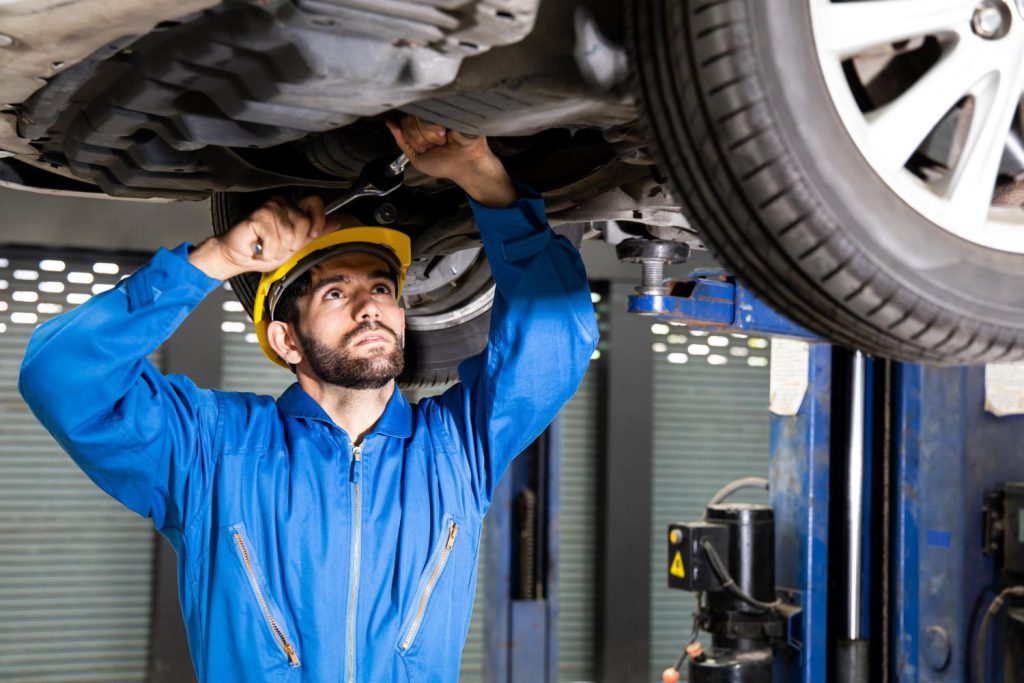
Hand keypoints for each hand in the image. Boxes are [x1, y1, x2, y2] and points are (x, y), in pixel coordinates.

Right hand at [190, 195, 335, 280]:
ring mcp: (270, 208)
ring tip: (268, 247)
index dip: (319, 219)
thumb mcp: (295, 246)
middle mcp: (282, 204)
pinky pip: (275, 239)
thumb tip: (335, 223)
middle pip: (304, 223)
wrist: (239, 258)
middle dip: (294, 243)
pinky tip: (261, 247)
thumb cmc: (263, 252)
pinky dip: (269, 250)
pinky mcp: (258, 216)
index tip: (313, 234)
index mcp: (293, 209)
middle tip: (280, 246)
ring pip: (290, 234)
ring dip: (279, 249)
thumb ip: (313, 234)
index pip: (315, 202)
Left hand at [386, 115, 515, 206]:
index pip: (404, 123)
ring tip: (442, 141)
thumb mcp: (417, 159)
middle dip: (419, 137)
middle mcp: (429, 119)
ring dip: (429, 135)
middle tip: (434, 146)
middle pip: (409, 119)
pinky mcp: (449, 110)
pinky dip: (436, 130)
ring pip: (419, 116)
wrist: (467, 165)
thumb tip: (390, 122)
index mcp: (421, 129)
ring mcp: (439, 113)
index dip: (410, 136)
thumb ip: (402, 141)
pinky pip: (432, 115)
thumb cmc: (446, 165)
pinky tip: (445, 136)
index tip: (422, 147)